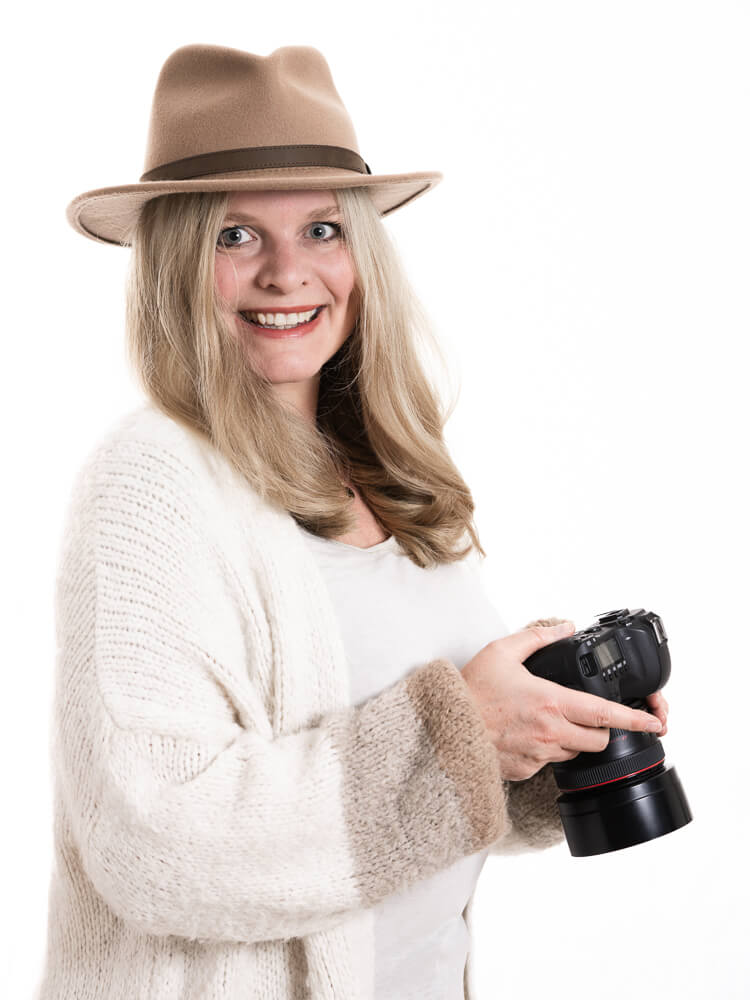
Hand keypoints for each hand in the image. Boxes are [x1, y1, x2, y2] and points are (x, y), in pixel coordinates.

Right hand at [461, 619, 664, 780]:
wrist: (443, 728)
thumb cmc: (470, 691)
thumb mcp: (502, 651)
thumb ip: (537, 637)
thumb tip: (563, 627)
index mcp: (550, 702)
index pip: (605, 715)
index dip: (636, 719)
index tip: (655, 721)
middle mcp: (550, 732)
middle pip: (598, 739)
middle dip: (601, 728)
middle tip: (589, 714)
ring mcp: (538, 755)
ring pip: (574, 751)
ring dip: (572, 737)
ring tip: (548, 720)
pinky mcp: (525, 770)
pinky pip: (547, 762)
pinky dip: (545, 748)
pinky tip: (526, 733)